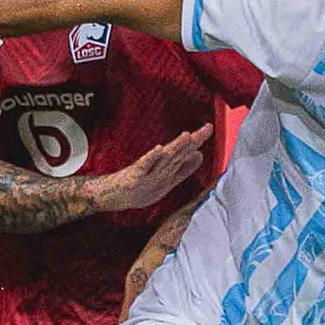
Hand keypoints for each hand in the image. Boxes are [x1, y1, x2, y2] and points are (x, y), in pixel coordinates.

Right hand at [95, 125, 212, 211]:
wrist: (114, 196)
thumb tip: (200, 155)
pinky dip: (151, 158)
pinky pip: (144, 166)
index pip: (185, 151)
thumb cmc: (141, 187)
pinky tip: (159, 149)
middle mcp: (158, 164)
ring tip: (187, 136)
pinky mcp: (135, 176)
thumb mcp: (167, 180)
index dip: (197, 141)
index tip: (209, 128)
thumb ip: (183, 169)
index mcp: (167, 166)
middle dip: (192, 141)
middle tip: (206, 128)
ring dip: (175, 147)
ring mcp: (146, 170)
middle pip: (178, 151)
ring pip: (164, 158)